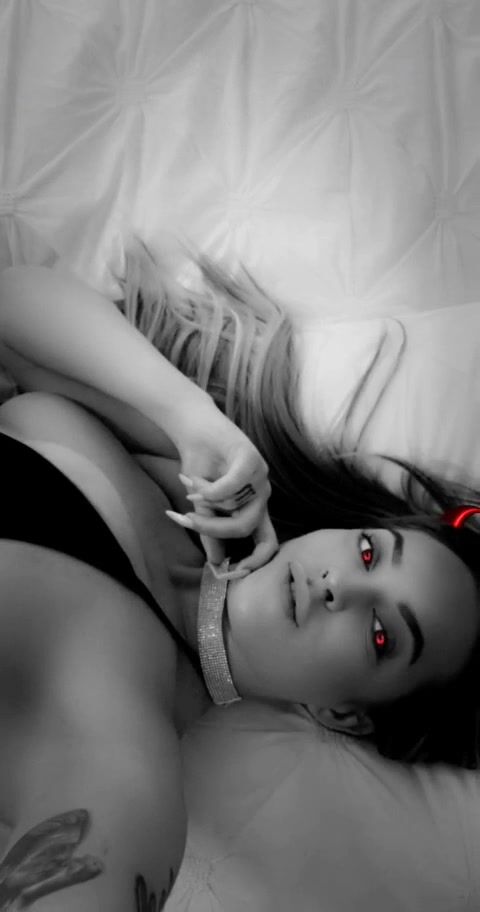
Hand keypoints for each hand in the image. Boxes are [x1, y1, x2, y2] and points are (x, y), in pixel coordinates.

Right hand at [165, 398, 278, 572]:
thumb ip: (212, 532)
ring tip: (191, 483)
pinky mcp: (250, 459)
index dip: (256, 562)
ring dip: (205, 499)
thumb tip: (216, 563)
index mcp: (254, 508)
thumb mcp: (203, 506)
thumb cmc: (200, 466)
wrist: (192, 429)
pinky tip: (193, 482)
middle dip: (215, 529)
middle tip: (191, 519)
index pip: (269, 543)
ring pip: (234, 506)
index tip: (231, 570)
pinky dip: (209, 488)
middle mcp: (262, 494)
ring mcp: (260, 476)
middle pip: (245, 528)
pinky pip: (230, 487)